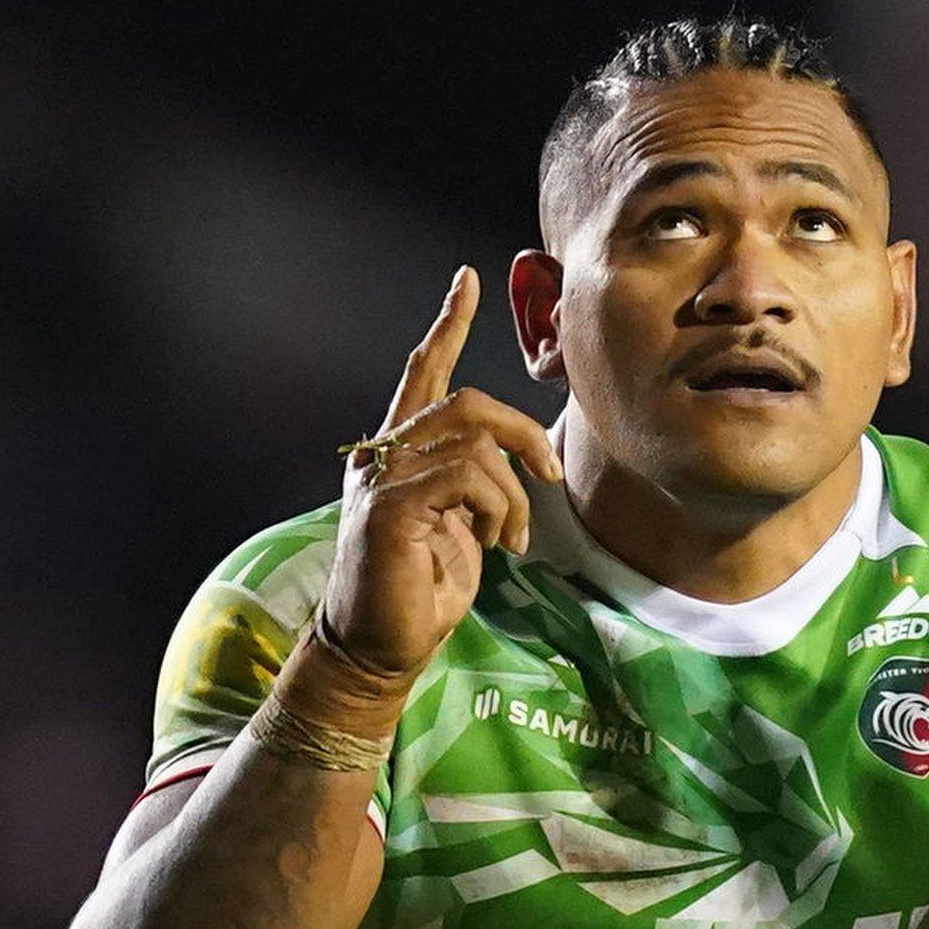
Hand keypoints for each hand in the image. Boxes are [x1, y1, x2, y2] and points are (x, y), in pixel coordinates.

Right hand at [319, 266, 562, 680]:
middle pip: (465, 402)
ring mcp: (380, 481)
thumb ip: (478, 483)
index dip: (447, 326)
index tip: (468, 279)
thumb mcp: (463, 526)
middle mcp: (382, 456)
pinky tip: (497, 544)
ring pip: (473, 440)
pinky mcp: (389, 509)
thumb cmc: (422, 590)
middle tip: (548, 472)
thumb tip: (518, 462)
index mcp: (399, 453)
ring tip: (513, 536)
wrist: (380, 649)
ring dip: (513, 491)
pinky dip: (498, 508)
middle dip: (522, 431)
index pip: (422, 372)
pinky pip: (465, 477)